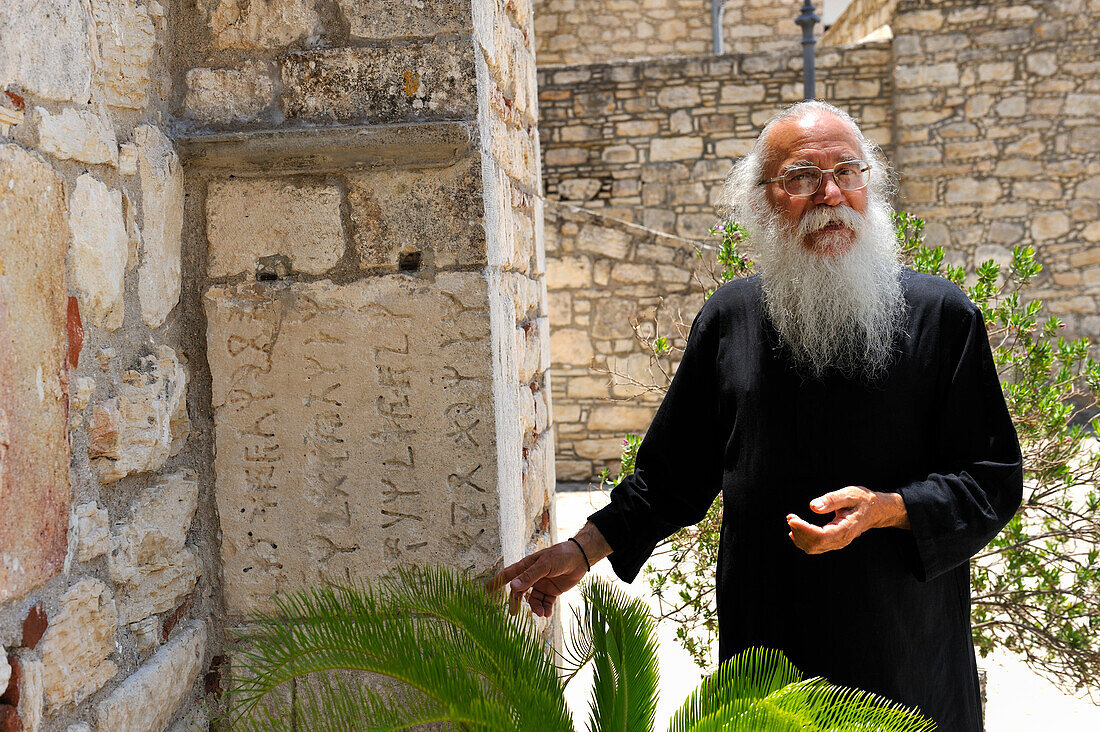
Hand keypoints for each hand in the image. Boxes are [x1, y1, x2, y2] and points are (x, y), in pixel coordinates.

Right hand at [490, 541, 588, 617]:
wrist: (581, 558)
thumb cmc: (561, 555)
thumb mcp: (545, 565)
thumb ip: (530, 576)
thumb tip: (513, 587)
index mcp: (527, 566)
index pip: (508, 574)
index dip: (497, 582)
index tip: (487, 591)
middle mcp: (532, 576)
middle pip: (519, 591)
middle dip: (516, 602)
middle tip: (514, 613)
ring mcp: (541, 584)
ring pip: (532, 600)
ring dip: (535, 607)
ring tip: (540, 613)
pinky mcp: (552, 591)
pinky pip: (545, 603)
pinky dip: (544, 609)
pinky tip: (547, 613)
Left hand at [786, 486, 908, 554]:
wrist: (875, 510)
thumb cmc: (862, 500)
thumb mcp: (849, 494)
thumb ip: (831, 500)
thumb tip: (813, 506)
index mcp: (846, 529)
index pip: (821, 536)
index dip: (804, 529)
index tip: (792, 519)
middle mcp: (841, 540)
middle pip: (814, 544)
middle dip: (799, 531)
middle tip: (790, 516)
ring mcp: (837, 543)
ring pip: (813, 547)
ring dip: (799, 535)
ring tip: (792, 519)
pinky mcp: (833, 542)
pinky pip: (815, 546)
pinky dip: (803, 539)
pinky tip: (795, 530)